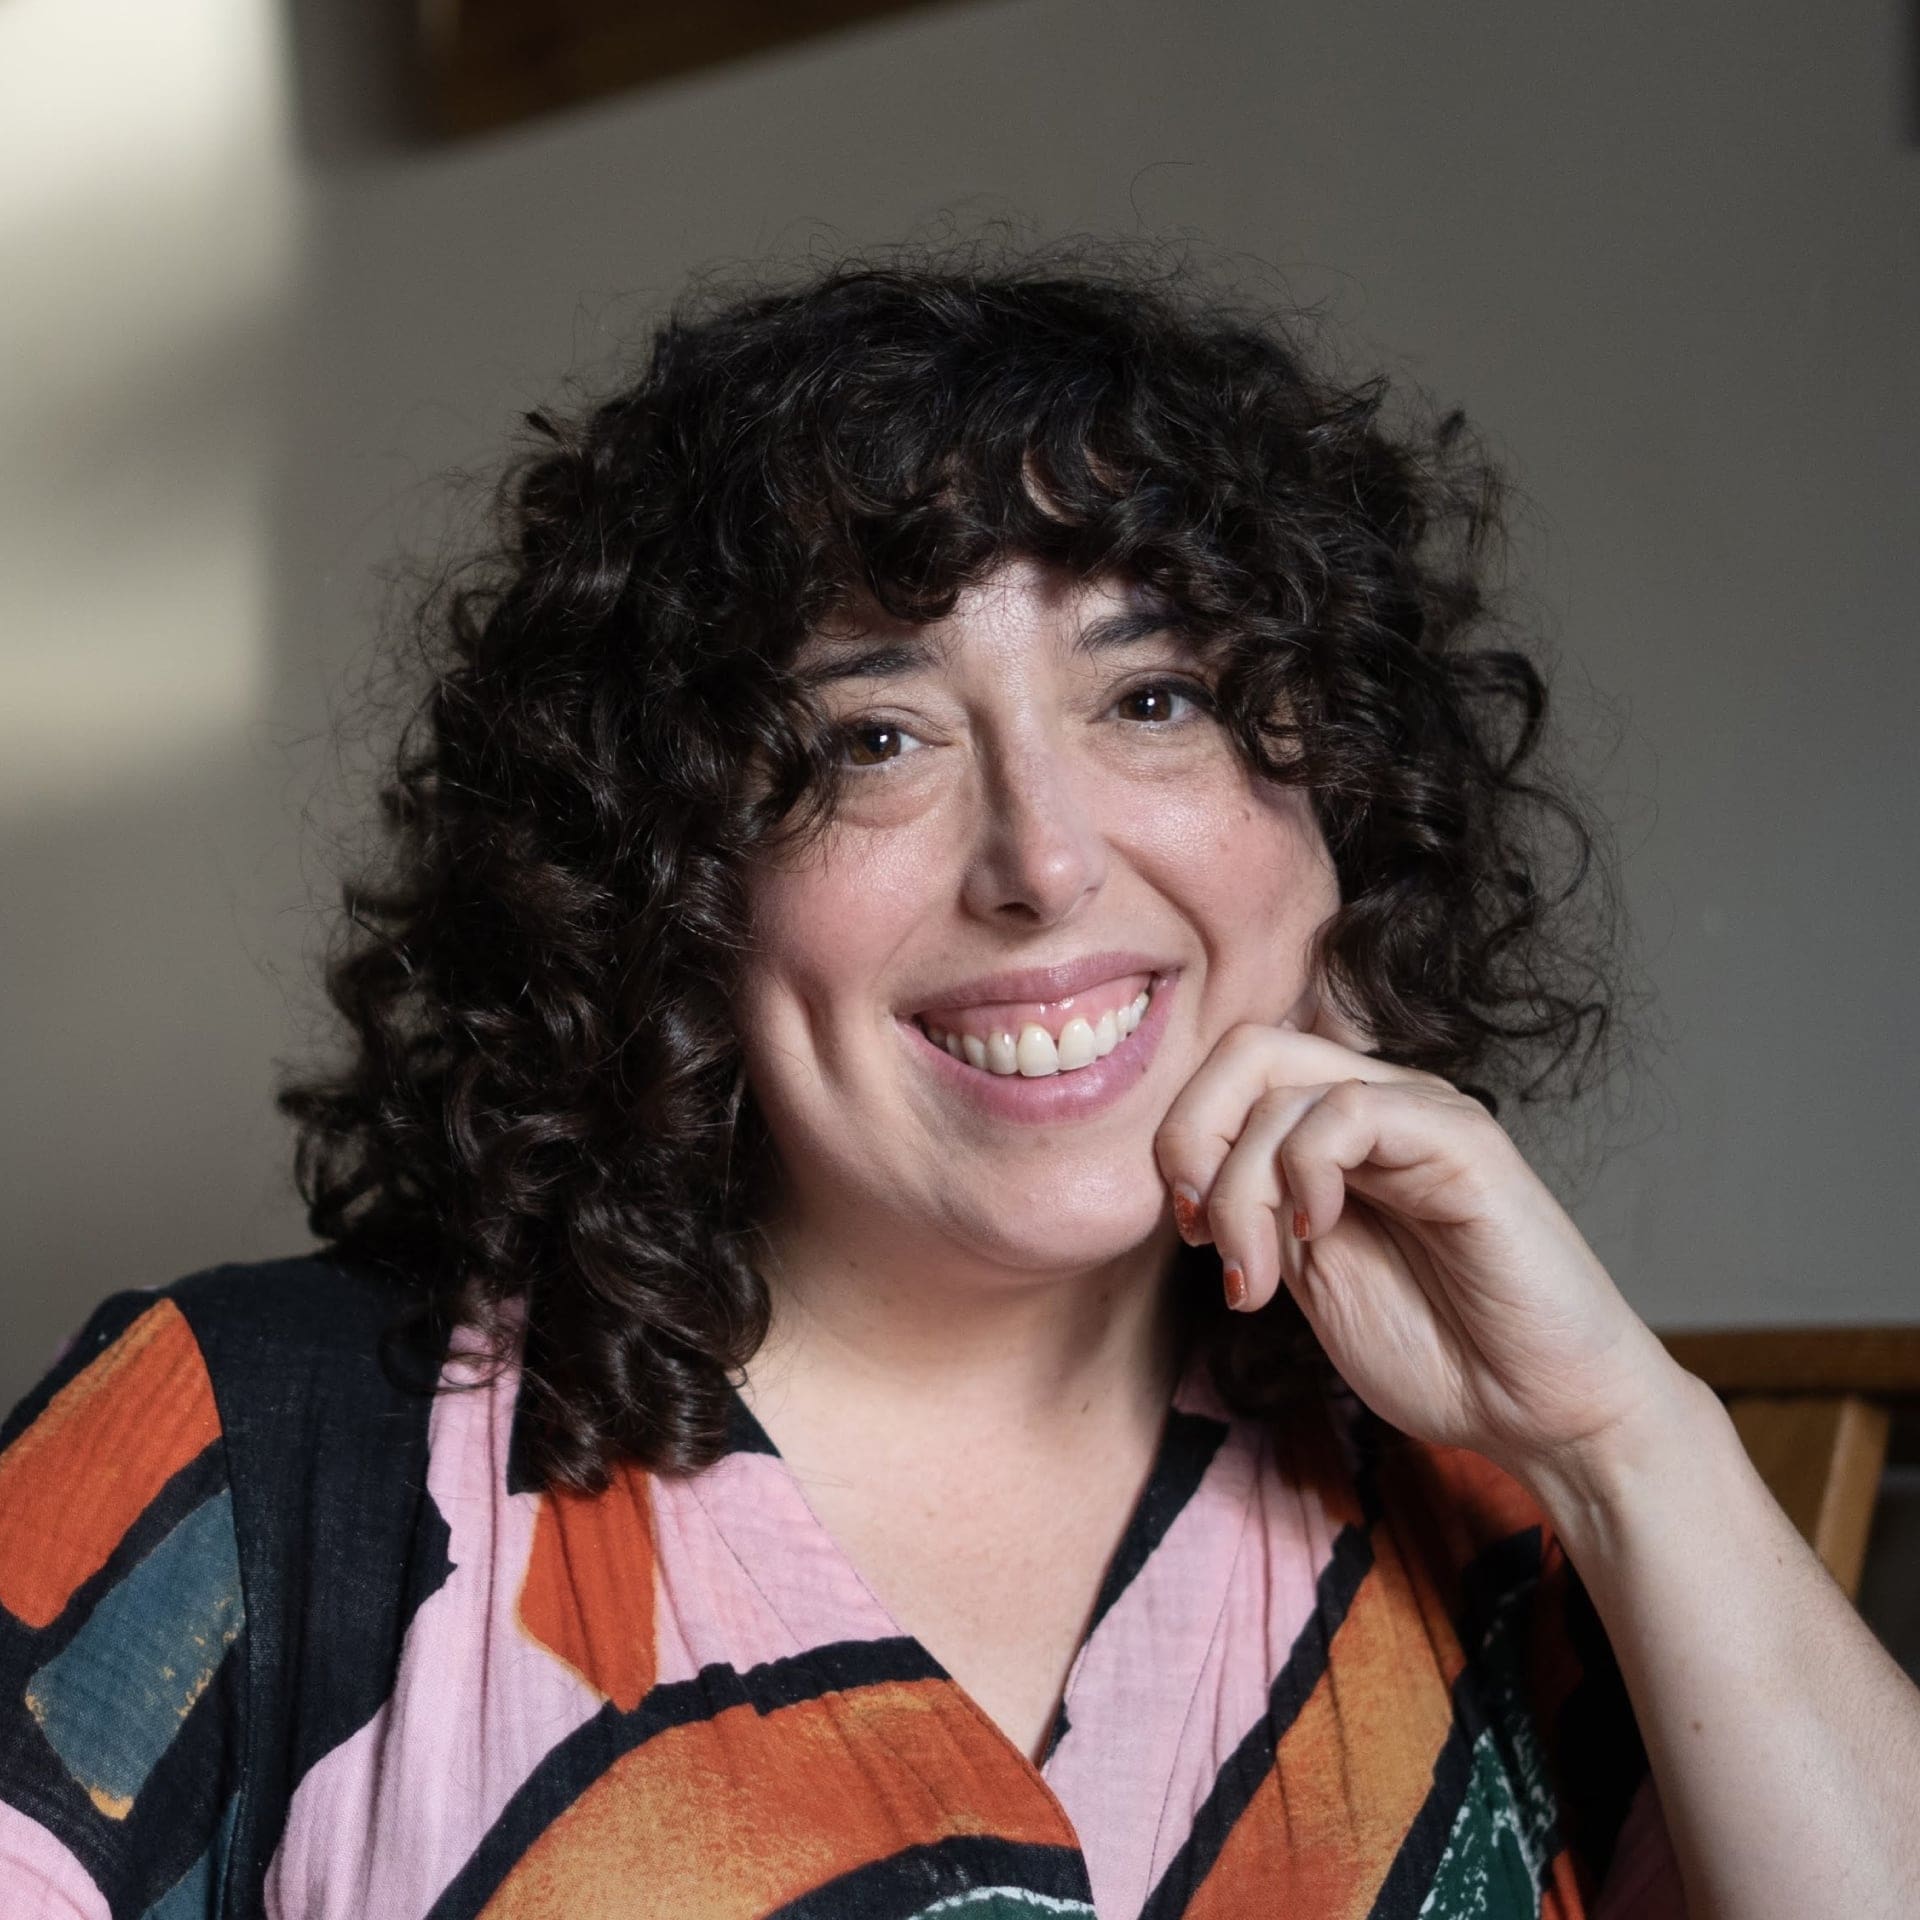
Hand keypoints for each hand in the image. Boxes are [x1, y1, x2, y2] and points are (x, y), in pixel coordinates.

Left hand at [1153, 988, 1686, 1493]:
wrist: (1541, 1412)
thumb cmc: (1437, 1349)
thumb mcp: (1310, 1273)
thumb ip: (1260, 1209)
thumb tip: (1193, 1173)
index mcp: (1337, 1133)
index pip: (1234, 1073)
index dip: (1183, 1139)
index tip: (1194, 1234)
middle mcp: (1378, 1106)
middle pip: (1246, 1050)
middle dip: (1191, 1140)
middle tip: (1205, 1234)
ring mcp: (1421, 1114)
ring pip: (1280, 1087)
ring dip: (1241, 1190)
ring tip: (1257, 1280)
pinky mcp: (1462, 1139)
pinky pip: (1349, 1111)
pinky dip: (1304, 1171)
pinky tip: (1320, 1233)